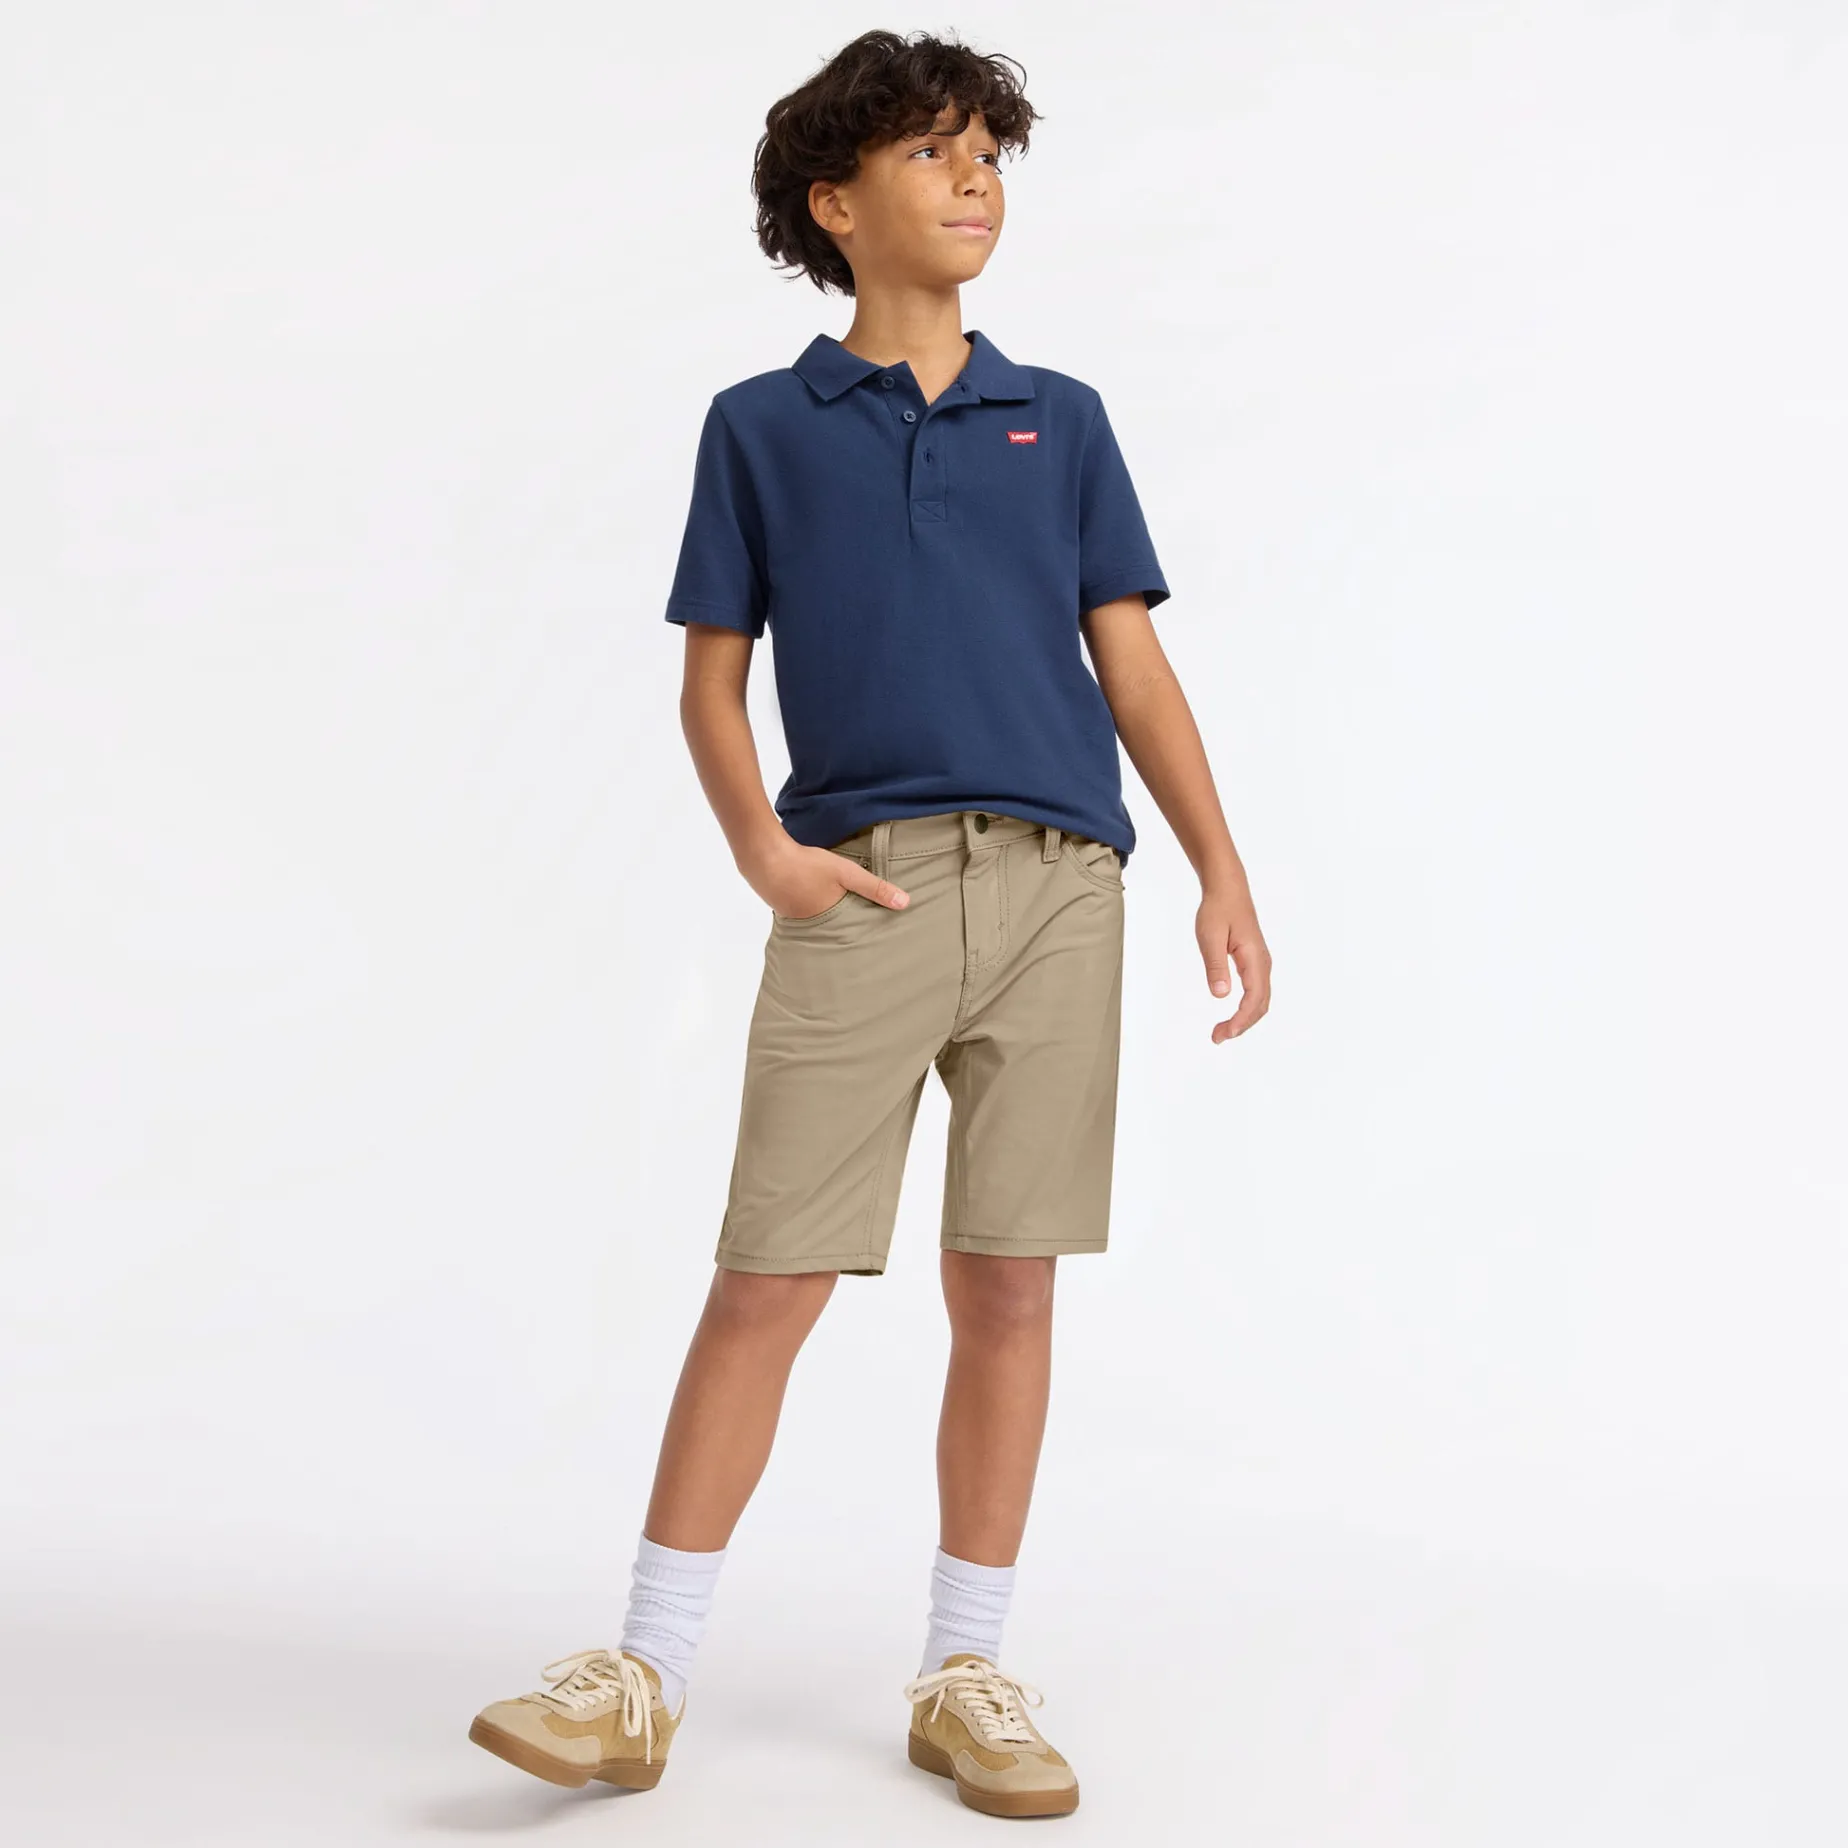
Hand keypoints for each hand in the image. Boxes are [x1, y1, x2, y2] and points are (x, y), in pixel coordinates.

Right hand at [754, 840, 910, 920]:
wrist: (762, 855)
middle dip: (845, 926)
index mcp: (830, 921)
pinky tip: (811, 895)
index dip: (862, 930)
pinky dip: (808, 905)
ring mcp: (792, 918)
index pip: (852, 932)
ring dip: (825, 915)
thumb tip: (905, 903)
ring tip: (837, 910)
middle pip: (834, 929)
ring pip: (816, 919)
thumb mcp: (846, 872)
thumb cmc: (807, 865)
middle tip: (859, 926)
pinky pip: (801, 911)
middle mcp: (811, 926)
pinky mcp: (780, 906)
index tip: (876, 935)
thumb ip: (875, 888)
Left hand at [1198, 879, 1270, 1042]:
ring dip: (1244, 1019)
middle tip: (1217, 1038)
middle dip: (1242, 1025)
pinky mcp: (1254, 963)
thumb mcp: (1210, 937)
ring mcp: (1260, 964)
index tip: (1224, 1033)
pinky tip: (1231, 1015)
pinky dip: (1246, 1008)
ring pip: (1259, 1000)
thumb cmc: (1218, 910)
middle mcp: (1263, 964)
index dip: (1241, 1020)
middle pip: (1260, 1005)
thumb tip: (1220, 995)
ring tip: (1221, 1031)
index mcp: (1254, 959)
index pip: (1253, 999)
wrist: (1228, 890)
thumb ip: (1215, 966)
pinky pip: (1256, 992)